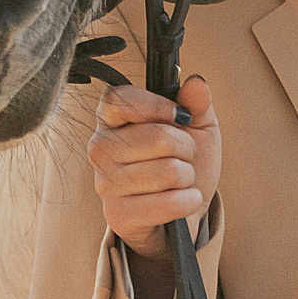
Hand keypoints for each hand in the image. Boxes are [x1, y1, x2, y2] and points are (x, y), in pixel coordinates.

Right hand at [88, 77, 221, 262]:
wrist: (183, 212)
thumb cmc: (184, 164)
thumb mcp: (197, 128)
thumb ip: (196, 103)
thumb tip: (196, 83)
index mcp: (111, 119)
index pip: (120, 99)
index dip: (156, 106)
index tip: (180, 117)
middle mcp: (100, 148)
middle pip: (155, 137)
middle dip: (186, 149)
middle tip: (184, 156)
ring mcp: (104, 182)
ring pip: (167, 171)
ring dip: (188, 178)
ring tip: (181, 181)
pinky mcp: (116, 215)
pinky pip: (166, 203)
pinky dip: (187, 201)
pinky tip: (183, 201)